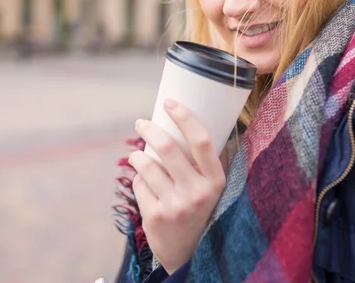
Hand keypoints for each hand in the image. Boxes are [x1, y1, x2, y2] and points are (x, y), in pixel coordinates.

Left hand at [128, 99, 225, 273]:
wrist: (189, 253)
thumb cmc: (200, 208)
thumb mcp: (212, 187)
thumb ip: (205, 160)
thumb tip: (186, 120)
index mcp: (216, 180)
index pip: (202, 141)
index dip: (185, 117)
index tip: (170, 102)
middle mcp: (198, 193)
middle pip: (168, 148)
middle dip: (150, 129)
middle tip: (141, 122)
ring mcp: (176, 206)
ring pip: (146, 165)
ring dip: (138, 155)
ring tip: (139, 155)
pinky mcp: (155, 217)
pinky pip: (138, 185)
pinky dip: (139, 180)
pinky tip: (146, 186)